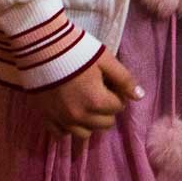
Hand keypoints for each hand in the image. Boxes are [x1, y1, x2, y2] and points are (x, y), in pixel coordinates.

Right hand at [26, 51, 141, 139]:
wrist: (42, 46)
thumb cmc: (77, 50)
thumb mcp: (105, 60)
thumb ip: (124, 79)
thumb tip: (139, 96)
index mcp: (97, 101)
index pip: (118, 107)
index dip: (117, 94)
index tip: (109, 83)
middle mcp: (80, 116)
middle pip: (104, 124)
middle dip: (107, 110)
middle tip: (99, 92)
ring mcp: (62, 119)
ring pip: (85, 134)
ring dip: (90, 122)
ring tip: (86, 104)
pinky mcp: (46, 118)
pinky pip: (61, 134)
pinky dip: (68, 127)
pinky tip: (69, 113)